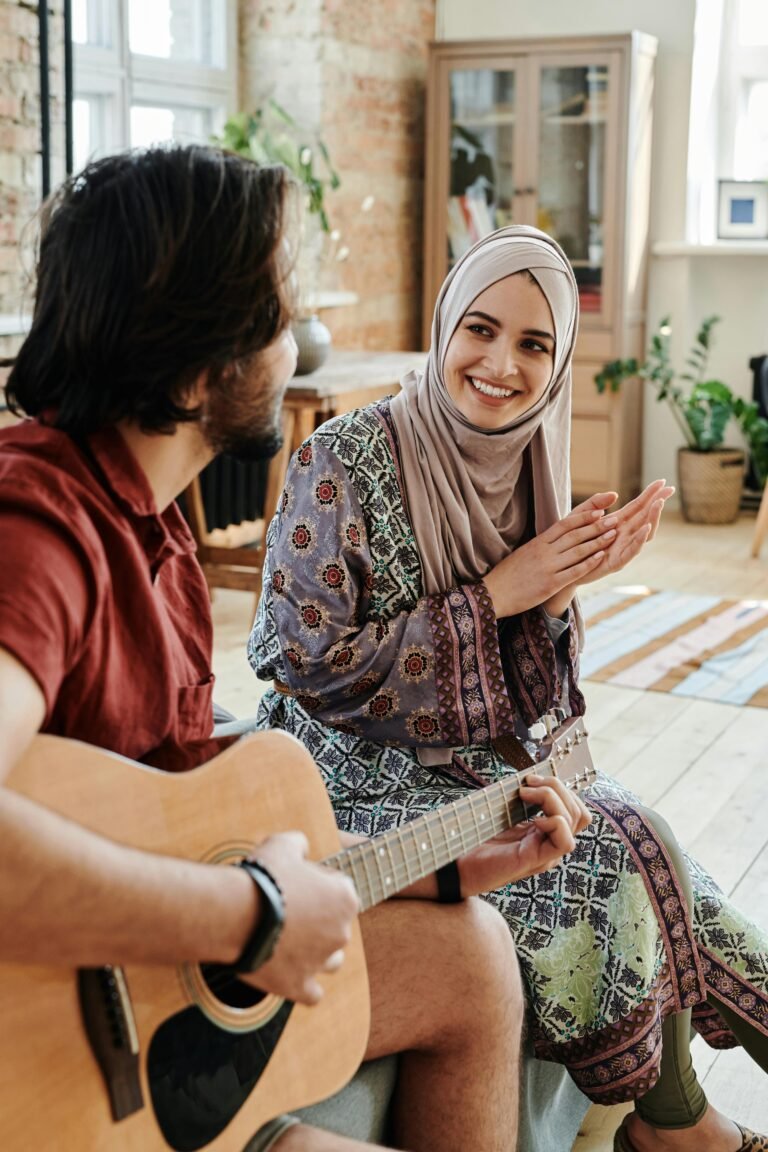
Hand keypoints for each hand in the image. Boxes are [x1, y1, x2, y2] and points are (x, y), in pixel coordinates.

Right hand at [243, 831, 358, 1005]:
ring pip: (332, 961)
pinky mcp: (299, 986)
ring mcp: (320, 962)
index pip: (340, 889)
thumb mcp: (282, 843)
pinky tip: (290, 974)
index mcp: (344, 898)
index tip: (297, 884)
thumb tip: (302, 846)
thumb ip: (299, 843)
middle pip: (337, 925)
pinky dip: (304, 986)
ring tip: (292, 943)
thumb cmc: (262, 877)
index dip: (318, 884)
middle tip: (288, 911)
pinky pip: (313, 993)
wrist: (234, 914)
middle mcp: (340, 932)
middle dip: (318, 919)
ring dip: (318, 954)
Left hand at [456, 775, 590, 895]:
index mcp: (545, 831)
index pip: (575, 808)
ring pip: (574, 820)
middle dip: (556, 786)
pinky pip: (564, 842)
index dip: (561, 788)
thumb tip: (532, 777)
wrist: (456, 863)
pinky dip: (555, 822)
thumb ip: (522, 799)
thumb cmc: (476, 836)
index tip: (531, 778)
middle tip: (527, 782)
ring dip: (552, 798)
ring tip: (524, 793)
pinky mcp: (535, 860)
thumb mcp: (504, 811)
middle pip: (578, 811)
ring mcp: (546, 853)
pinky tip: (534, 819)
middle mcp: (550, 843)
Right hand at [483, 495, 619, 618]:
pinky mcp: (550, 583)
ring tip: (613, 534)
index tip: (599, 511)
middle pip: (575, 535)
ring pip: (578, 551)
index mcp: (537, 543)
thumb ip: (540, 546)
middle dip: (596, 526)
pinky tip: (601, 557)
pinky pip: (574, 571)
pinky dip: (589, 563)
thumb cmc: (507, 575)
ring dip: (598, 542)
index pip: (564, 525)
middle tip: (614, 519)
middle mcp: (544, 552)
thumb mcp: (523, 554)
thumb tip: (555, 539)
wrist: (493, 594)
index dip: (583, 517)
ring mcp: (548, 567)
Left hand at [543, 480, 673, 614]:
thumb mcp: (579, 518)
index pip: (638, 506)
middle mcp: (623, 535)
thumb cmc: (571, 542)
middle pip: (645, 517)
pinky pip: (631, 551)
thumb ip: (594, 504)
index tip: (662, 481)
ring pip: (643, 533)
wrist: (562, 568)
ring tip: (658, 504)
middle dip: (657, 503)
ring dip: (652, 518)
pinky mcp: (616, 562)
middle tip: (669, 489)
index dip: (650, 494)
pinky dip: (640, 540)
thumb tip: (615, 494)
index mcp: (617, 523)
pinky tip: (646, 528)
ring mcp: (622, 549)